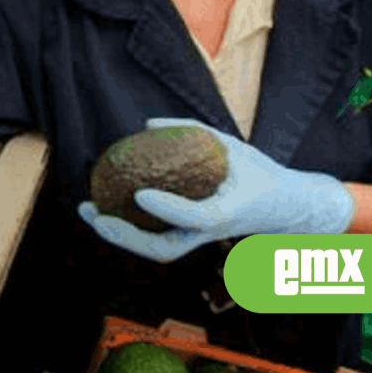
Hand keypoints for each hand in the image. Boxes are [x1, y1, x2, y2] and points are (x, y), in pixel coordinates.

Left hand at [78, 117, 355, 262]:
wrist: (283, 209)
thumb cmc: (258, 174)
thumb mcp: (234, 145)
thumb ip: (192, 131)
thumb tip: (146, 124)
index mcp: (227, 214)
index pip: (194, 217)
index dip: (166, 208)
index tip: (140, 192)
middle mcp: (209, 234)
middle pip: (164, 248)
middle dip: (126, 236)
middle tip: (95, 215)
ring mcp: (198, 241)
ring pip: (154, 249)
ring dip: (118, 234)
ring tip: (87, 210)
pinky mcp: (189, 239)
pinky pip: (153, 237)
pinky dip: (126, 224)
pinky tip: (102, 204)